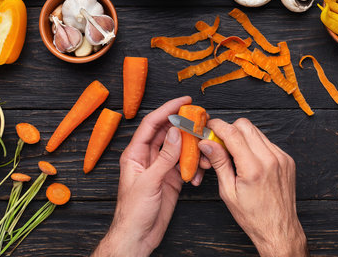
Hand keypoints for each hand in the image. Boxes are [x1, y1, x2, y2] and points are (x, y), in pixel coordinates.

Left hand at [93, 96, 205, 256]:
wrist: (138, 236)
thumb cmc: (133, 211)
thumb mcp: (149, 182)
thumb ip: (164, 157)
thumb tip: (175, 133)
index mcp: (135, 153)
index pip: (152, 124)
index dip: (167, 109)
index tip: (184, 100)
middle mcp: (148, 157)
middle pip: (167, 133)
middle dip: (184, 126)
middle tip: (201, 119)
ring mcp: (160, 168)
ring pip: (179, 149)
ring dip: (192, 148)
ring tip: (203, 149)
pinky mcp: (170, 179)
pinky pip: (184, 165)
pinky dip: (193, 166)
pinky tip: (198, 173)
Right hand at [198, 118, 308, 256]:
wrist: (279, 229)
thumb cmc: (253, 216)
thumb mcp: (228, 191)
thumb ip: (219, 163)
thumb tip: (207, 143)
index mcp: (253, 168)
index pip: (232, 133)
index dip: (217, 126)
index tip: (208, 127)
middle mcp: (270, 159)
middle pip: (245, 125)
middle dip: (229, 129)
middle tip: (220, 142)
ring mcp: (282, 158)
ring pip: (256, 131)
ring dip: (242, 136)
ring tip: (234, 154)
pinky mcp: (287, 159)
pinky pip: (267, 142)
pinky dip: (254, 145)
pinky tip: (249, 160)